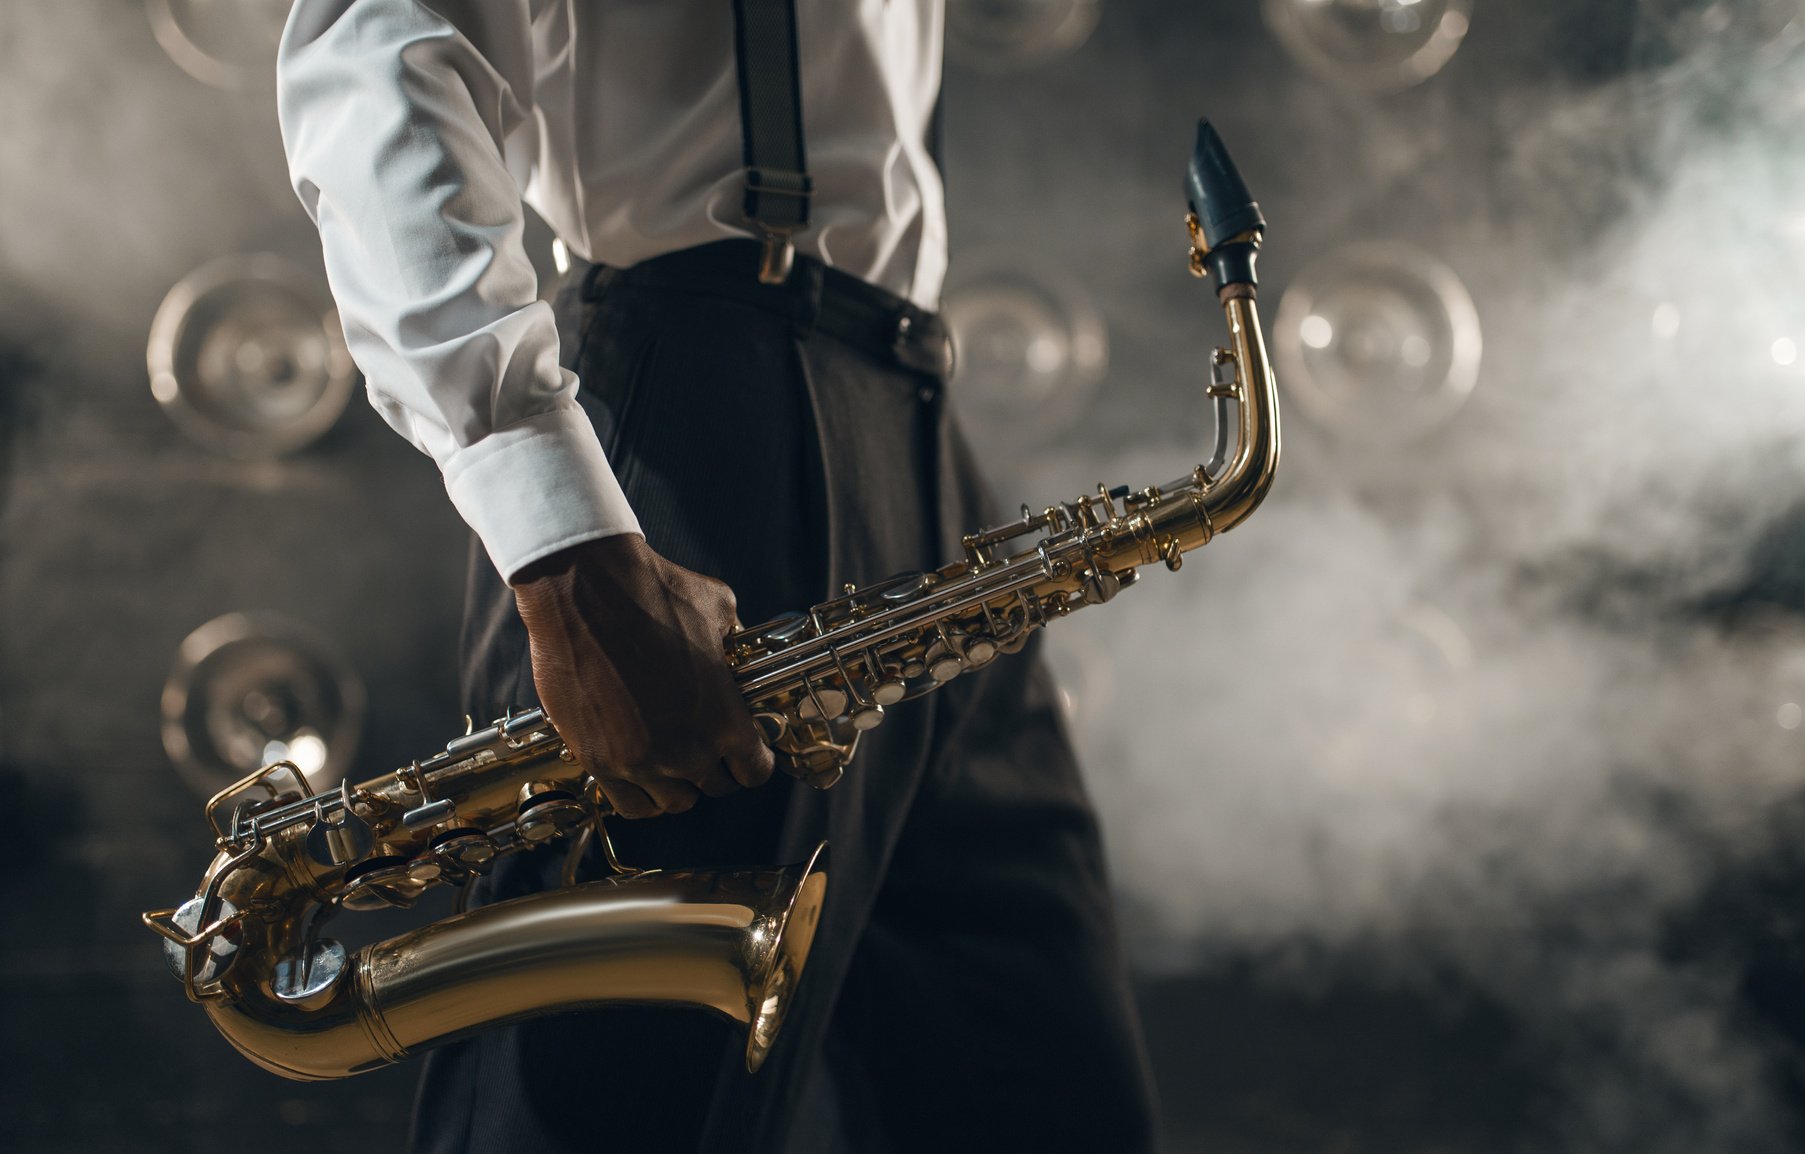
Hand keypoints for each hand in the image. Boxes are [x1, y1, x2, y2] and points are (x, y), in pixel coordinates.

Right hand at [509, 534, 775, 817]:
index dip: (754, 759)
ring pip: (675, 802)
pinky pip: (631, 805)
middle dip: (717, 768)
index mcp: (725, 718)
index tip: (746, 749)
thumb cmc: (653, 593)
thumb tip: (741, 650)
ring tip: (672, 759)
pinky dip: (642, 795)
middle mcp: (687, 749)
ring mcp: (641, 761)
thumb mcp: (719, 609)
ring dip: (679, 785)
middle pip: (717, 788)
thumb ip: (737, 641)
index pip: (756, 771)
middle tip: (707, 745)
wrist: (584, 590)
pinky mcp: (598, 761)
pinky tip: (642, 771)